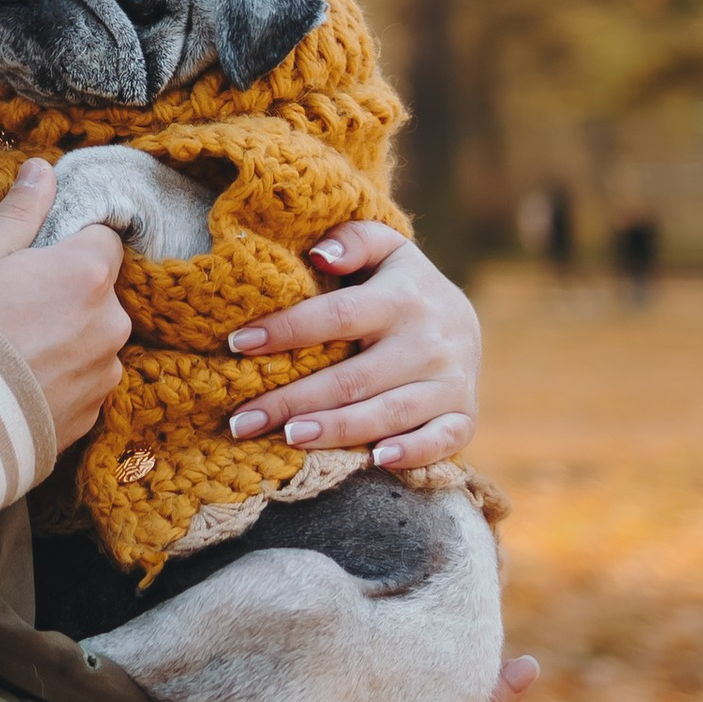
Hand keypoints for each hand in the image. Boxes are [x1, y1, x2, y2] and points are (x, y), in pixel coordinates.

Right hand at [0, 161, 129, 449]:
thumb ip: (20, 212)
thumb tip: (43, 170)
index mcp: (86, 272)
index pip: (102, 238)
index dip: (69, 244)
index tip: (35, 260)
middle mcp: (110, 322)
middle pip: (100, 292)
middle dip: (68, 294)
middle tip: (15, 309)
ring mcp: (106, 373)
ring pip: (95, 339)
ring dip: (68, 339)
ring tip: (15, 354)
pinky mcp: (95, 416)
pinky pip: (86, 383)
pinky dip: (62, 380)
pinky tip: (21, 385)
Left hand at [225, 218, 480, 467]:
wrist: (464, 321)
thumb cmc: (400, 285)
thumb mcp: (384, 249)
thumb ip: (352, 241)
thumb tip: (320, 254)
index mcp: (402, 298)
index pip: (337, 315)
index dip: (287, 330)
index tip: (237, 343)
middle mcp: (428, 342)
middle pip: (353, 378)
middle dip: (293, 400)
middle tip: (242, 419)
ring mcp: (450, 382)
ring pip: (388, 413)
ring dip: (336, 429)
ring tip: (287, 438)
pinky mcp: (465, 415)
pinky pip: (442, 440)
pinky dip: (412, 452)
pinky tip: (374, 460)